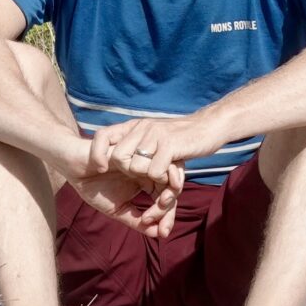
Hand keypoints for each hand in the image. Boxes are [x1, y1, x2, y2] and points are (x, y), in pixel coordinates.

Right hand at [66, 165, 181, 238]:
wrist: (73, 166)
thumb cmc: (93, 186)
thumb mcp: (117, 209)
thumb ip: (137, 221)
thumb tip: (158, 234)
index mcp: (147, 181)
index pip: (167, 197)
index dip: (168, 216)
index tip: (163, 233)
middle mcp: (149, 168)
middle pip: (173, 186)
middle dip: (169, 207)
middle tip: (158, 221)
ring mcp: (142, 157)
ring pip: (168, 173)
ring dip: (165, 192)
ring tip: (154, 207)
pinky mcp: (133, 148)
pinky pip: (152, 160)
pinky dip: (152, 176)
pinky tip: (142, 193)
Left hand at [84, 115, 220, 193]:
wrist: (209, 126)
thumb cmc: (180, 139)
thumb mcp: (154, 137)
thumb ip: (137, 145)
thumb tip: (116, 161)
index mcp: (135, 126)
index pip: (103, 135)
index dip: (97, 152)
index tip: (101, 168)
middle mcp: (141, 127)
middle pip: (118, 157)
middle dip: (129, 172)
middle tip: (147, 176)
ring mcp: (155, 135)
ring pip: (135, 167)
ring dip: (149, 178)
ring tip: (163, 177)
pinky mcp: (170, 144)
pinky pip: (154, 171)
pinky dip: (162, 179)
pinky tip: (172, 176)